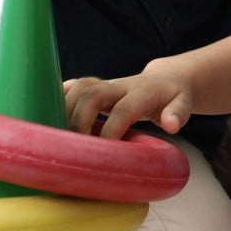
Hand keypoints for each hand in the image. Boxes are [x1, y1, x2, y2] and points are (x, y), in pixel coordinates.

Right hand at [64, 72, 193, 139]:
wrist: (164, 78)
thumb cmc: (173, 97)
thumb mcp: (183, 105)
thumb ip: (177, 114)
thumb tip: (171, 126)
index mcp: (142, 93)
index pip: (123, 109)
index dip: (112, 130)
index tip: (105, 152)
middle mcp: (120, 85)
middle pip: (92, 93)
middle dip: (80, 119)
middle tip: (77, 147)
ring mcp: (105, 83)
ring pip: (79, 87)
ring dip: (65, 110)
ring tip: (60, 137)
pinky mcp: (94, 85)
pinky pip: (71, 86)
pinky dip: (57, 98)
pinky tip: (47, 116)